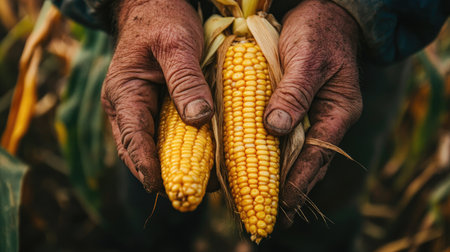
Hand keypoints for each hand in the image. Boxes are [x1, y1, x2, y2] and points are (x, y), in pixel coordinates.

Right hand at [101, 0, 213, 191]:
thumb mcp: (176, 44)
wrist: (156, 6)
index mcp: (124, 93)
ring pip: (157, 146)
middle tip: (190, 195)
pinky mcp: (159, 108)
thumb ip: (185, 80)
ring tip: (205, 184)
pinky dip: (186, 149)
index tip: (162, 187)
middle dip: (164, 174)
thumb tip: (200, 121)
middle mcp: (129, 107)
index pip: (131, 137)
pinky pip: (169, 135)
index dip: (146, 164)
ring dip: (177, 166)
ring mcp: (143, 109)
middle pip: (142, 150)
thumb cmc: (162, 19)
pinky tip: (208, 159)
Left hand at [263, 0, 362, 225]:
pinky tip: (258, 168)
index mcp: (338, 111)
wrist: (324, 15)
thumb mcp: (308, 57)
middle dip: (290, 190)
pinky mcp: (298, 108)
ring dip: (281, 178)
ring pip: (297, 155)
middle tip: (269, 216)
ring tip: (262, 202)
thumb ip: (294, 92)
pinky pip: (286, 139)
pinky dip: (273, 155)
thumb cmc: (318, 32)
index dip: (299, 182)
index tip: (281, 205)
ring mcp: (314, 116)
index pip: (317, 155)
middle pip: (308, 163)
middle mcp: (327, 119)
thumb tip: (275, 128)